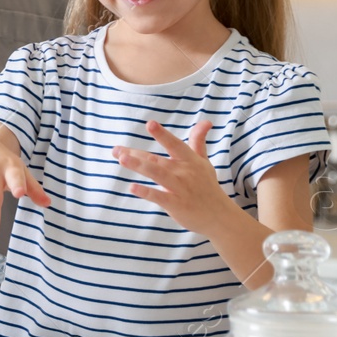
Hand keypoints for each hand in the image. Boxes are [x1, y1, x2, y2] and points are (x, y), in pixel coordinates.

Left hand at [115, 120, 238, 235]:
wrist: (219, 216)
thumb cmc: (207, 186)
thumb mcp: (204, 161)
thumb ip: (198, 141)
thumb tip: (207, 121)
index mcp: (189, 160)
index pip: (174, 144)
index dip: (162, 134)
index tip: (150, 124)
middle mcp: (184, 172)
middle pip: (156, 160)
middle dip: (135, 154)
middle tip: (116, 150)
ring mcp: (180, 188)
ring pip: (157, 174)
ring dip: (139, 166)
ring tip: (122, 159)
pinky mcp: (176, 204)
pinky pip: (159, 197)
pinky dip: (146, 192)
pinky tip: (132, 187)